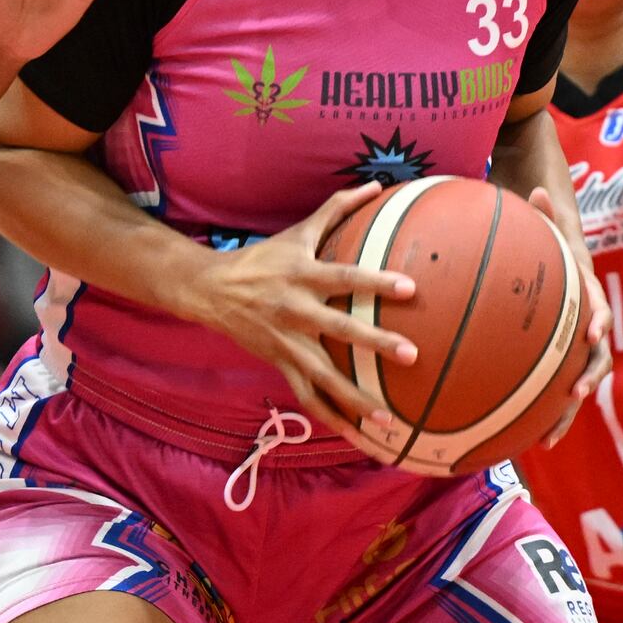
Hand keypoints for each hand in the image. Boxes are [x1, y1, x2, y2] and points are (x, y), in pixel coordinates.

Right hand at [178, 183, 417, 441]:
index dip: (376, 282)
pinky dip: (330, 418)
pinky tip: (357, 437)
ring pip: (322, 376)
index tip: (410, 287)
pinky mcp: (278, 364)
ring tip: (387, 420)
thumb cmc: (264, 257)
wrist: (211, 290)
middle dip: (375, 344)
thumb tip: (376, 185)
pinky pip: (306, 397)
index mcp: (302, 275)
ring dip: (354, 400)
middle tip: (411, 355)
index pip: (345, 276)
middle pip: (339, 329)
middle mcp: (294, 310)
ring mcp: (285, 342)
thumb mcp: (297, 230)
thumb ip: (337, 208)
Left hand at [528, 185, 613, 445]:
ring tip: (545, 439)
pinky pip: (549, 385)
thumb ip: (542, 210)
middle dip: (587, 379)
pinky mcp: (554, 353)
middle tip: (573, 398)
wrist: (552, 234)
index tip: (593, 334)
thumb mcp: (544, 215)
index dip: (599, 319)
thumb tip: (536, 191)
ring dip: (564, 411)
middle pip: (595, 356)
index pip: (598, 305)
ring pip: (574, 380)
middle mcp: (584, 319)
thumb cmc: (546, 225)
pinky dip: (538, 410)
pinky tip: (513, 435)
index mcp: (585, 289)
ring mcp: (571, 339)